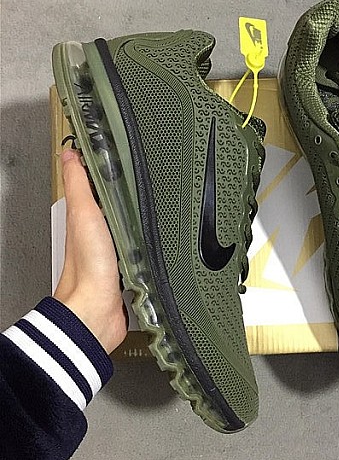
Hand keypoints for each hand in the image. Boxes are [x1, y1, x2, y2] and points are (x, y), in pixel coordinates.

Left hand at [54, 149, 127, 353]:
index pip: (88, 185)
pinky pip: (134, 243)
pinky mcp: (126, 265)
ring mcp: (112, 250)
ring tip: (140, 197)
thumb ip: (78, 185)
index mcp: (84, 218)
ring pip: (121, 222)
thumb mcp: (83, 214)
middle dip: (117, 188)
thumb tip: (69, 155)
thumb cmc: (89, 266)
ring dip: (129, 212)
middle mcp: (96, 233)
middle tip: (128, 170)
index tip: (104, 150)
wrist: (98, 309)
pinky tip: (147, 234)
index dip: (95, 167)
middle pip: (106, 203)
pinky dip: (139, 235)